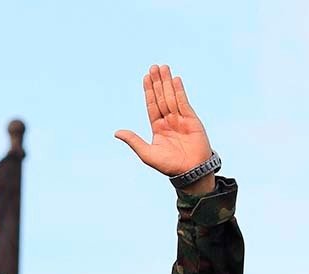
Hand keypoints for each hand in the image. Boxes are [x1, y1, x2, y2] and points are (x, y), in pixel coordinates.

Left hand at [115, 64, 214, 192]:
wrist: (190, 172)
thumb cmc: (169, 166)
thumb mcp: (147, 153)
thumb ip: (133, 141)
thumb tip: (116, 132)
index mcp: (157, 128)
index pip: (151, 105)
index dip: (149, 91)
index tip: (146, 77)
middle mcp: (168, 121)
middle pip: (161, 97)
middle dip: (157, 82)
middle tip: (154, 67)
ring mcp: (181, 119)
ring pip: (171, 97)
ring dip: (167, 82)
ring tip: (164, 68)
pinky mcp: (192, 120)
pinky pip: (184, 102)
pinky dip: (179, 91)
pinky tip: (175, 80)